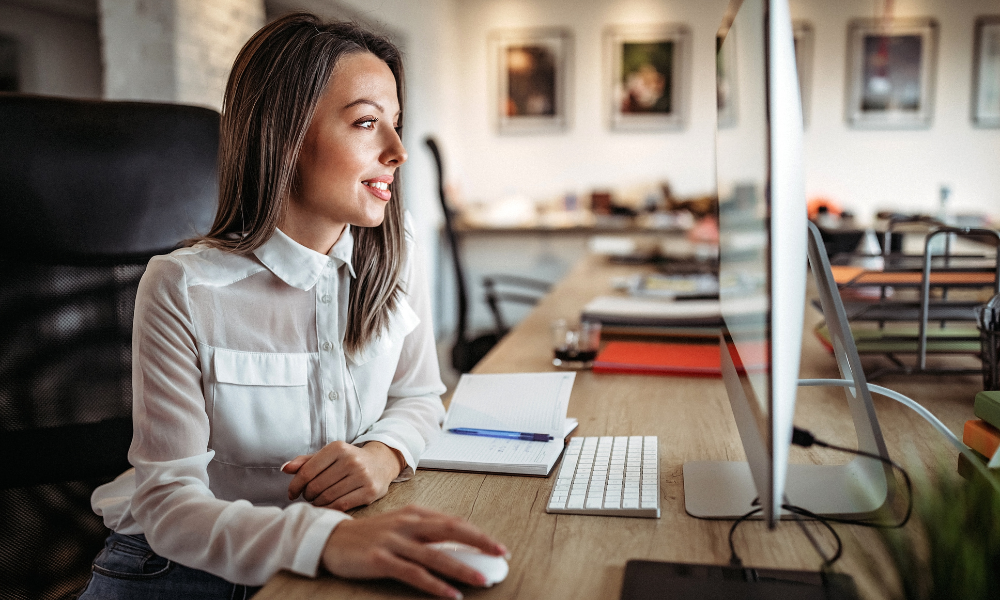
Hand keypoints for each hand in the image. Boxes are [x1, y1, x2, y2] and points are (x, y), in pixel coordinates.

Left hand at [283, 441, 404, 510]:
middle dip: (307, 495)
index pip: (307, 471)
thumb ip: (306, 461)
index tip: (292, 493)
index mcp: (338, 447)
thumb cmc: (348, 460)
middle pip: (316, 486)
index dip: (295, 485)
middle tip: (308, 496)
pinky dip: (329, 508)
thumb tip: (285, 469)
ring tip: (317, 501)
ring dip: (317, 503)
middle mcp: (351, 460)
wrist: (381, 463)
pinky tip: (327, 506)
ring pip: (327, 497)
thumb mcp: (329, 455)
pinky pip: (341, 505)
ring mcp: (362, 476)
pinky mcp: (370, 491)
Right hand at [321, 505, 507, 598]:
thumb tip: (458, 546)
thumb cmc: (370, 535)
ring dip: (461, 568)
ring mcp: (394, 540)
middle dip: (479, 542)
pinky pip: (414, 573)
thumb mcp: (400, 526)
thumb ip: (426, 532)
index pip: (454, 522)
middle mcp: (407, 523)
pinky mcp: (381, 559)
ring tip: (481, 579)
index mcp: (415, 513)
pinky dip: (435, 585)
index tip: (497, 546)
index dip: (478, 534)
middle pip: (451, 530)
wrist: (331, 539)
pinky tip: (450, 594)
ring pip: (435, 555)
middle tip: (500, 555)